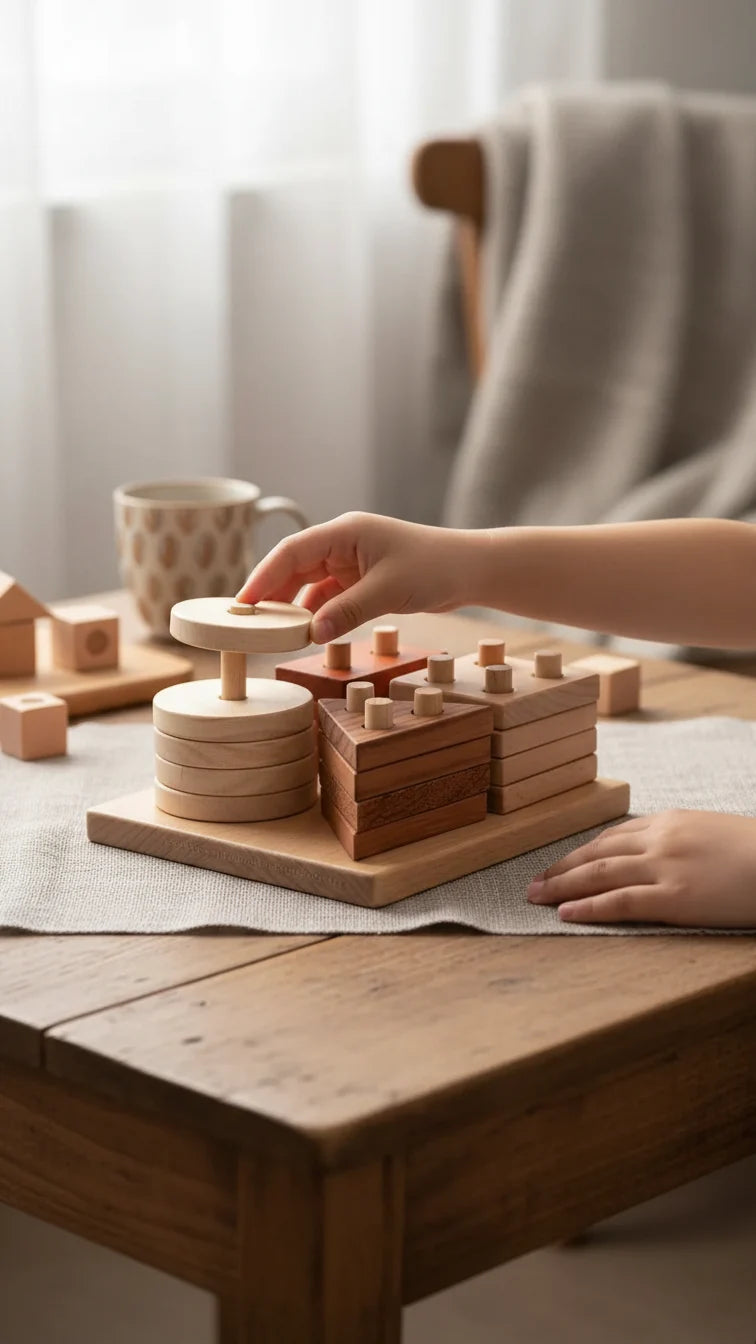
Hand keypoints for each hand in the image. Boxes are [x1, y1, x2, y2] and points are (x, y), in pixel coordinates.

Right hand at [237, 512, 480, 643]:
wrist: (471, 570)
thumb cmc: (435, 567)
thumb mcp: (388, 591)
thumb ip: (347, 611)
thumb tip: (311, 633)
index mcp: (345, 531)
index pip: (292, 551)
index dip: (264, 576)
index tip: (243, 603)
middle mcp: (343, 543)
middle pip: (294, 567)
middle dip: (272, 594)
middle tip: (249, 623)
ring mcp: (352, 561)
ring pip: (310, 584)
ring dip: (294, 607)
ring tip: (274, 633)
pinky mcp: (362, 580)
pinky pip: (329, 597)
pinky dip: (317, 614)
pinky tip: (307, 633)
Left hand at [527, 810, 755, 928]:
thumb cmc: (755, 852)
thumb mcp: (712, 832)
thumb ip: (680, 840)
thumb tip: (661, 855)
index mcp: (670, 821)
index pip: (613, 836)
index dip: (582, 852)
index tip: (563, 864)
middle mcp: (660, 839)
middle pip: (596, 852)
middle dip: (561, 868)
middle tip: (535, 882)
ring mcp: (665, 867)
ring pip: (599, 874)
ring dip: (561, 886)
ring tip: (536, 898)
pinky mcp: (675, 897)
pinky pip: (620, 902)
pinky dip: (588, 907)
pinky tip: (566, 913)